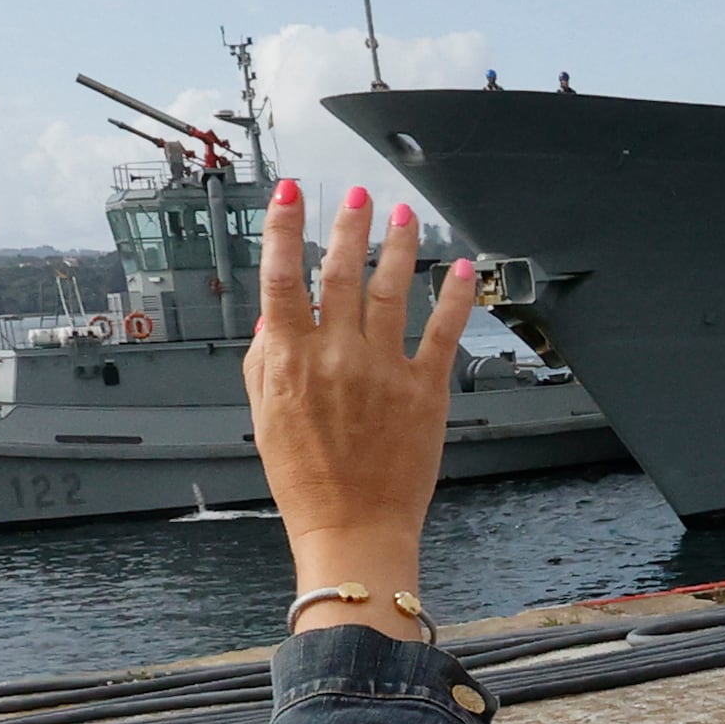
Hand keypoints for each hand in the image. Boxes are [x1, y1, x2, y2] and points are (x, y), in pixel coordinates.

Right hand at [249, 182, 472, 618]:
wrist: (352, 529)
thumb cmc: (306, 480)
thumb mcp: (265, 417)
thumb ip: (264, 362)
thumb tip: (272, 318)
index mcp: (289, 360)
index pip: (282, 278)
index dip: (285, 230)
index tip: (290, 195)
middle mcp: (336, 356)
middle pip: (342, 273)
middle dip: (350, 226)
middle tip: (359, 194)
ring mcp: (382, 370)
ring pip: (391, 291)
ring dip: (399, 247)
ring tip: (403, 216)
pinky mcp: (424, 390)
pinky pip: (442, 332)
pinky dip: (453, 297)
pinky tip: (460, 269)